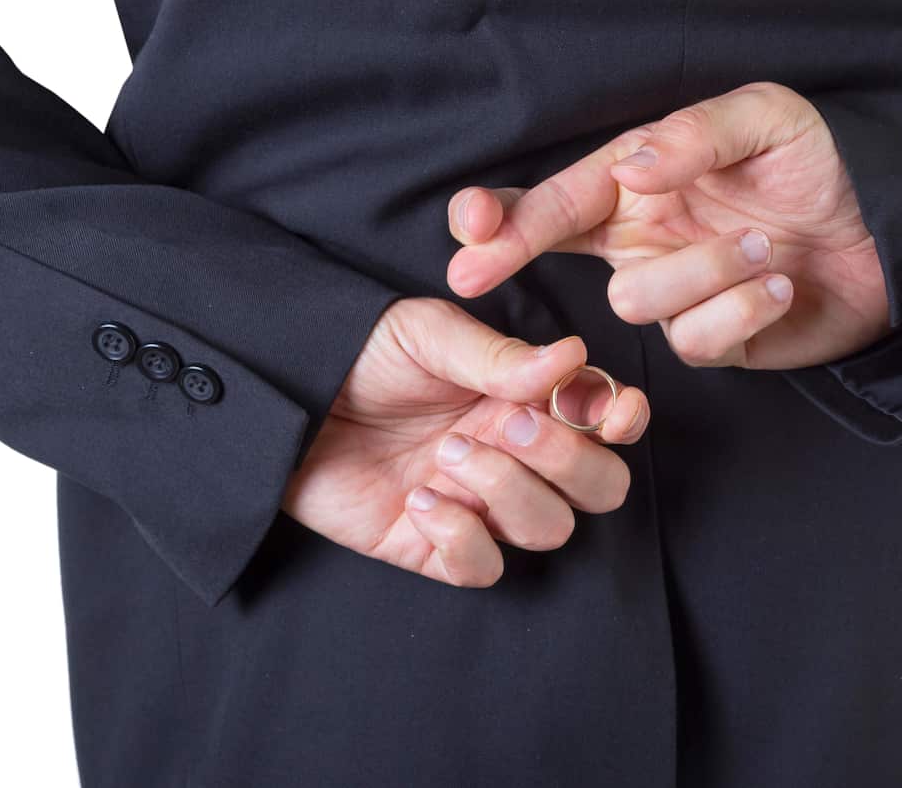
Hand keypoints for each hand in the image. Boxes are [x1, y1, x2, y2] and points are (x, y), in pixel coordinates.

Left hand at [283, 297, 648, 587]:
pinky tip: (422, 500)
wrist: (279, 397)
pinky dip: (464, 539)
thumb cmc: (355, 353)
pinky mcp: (433, 546)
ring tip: (447, 455)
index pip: (604, 420)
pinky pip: (483, 567)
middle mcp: (514, 454)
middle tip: (516, 427)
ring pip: (549, 528)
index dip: (622, 420)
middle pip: (598, 488)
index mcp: (523, 397)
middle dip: (572, 462)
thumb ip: (501, 356)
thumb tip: (573, 357)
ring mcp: (479, 503)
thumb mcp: (427, 335)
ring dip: (509, 491)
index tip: (611, 411)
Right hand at [445, 81, 890, 369]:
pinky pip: (695, 339)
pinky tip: (782, 287)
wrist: (892, 234)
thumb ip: (695, 135)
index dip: (503, 215)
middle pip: (559, 251)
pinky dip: (741, 310)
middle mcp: (646, 237)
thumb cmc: (825, 164)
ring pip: (633, 302)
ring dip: (701, 272)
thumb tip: (628, 168)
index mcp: (643, 181)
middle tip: (482, 266)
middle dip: (520, 251)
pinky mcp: (714, 340)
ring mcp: (677, 292)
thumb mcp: (768, 119)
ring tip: (766, 248)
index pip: (559, 196)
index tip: (467, 233)